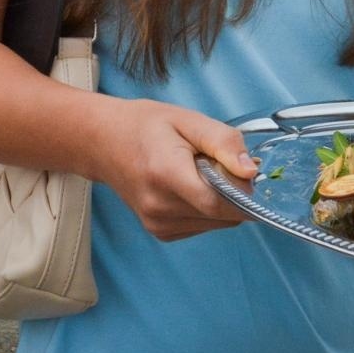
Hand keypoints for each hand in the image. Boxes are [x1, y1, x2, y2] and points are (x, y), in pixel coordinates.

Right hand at [93, 99, 255, 242]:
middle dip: (232, 191)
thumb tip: (251, 172)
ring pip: (216, 223)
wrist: (103, 142)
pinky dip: (206, 208)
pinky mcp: (160, 233)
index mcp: (167, 175)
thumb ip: (223, 143)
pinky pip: (203, 226)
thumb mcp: (188, 119)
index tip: (241, 168)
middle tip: (215, 162)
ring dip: (219, 200)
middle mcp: (160, 208)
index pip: (220, 202)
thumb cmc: (145, 126)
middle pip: (222, 214)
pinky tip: (188, 186)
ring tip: (197, 172)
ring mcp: (158, 224)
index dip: (241, 189)